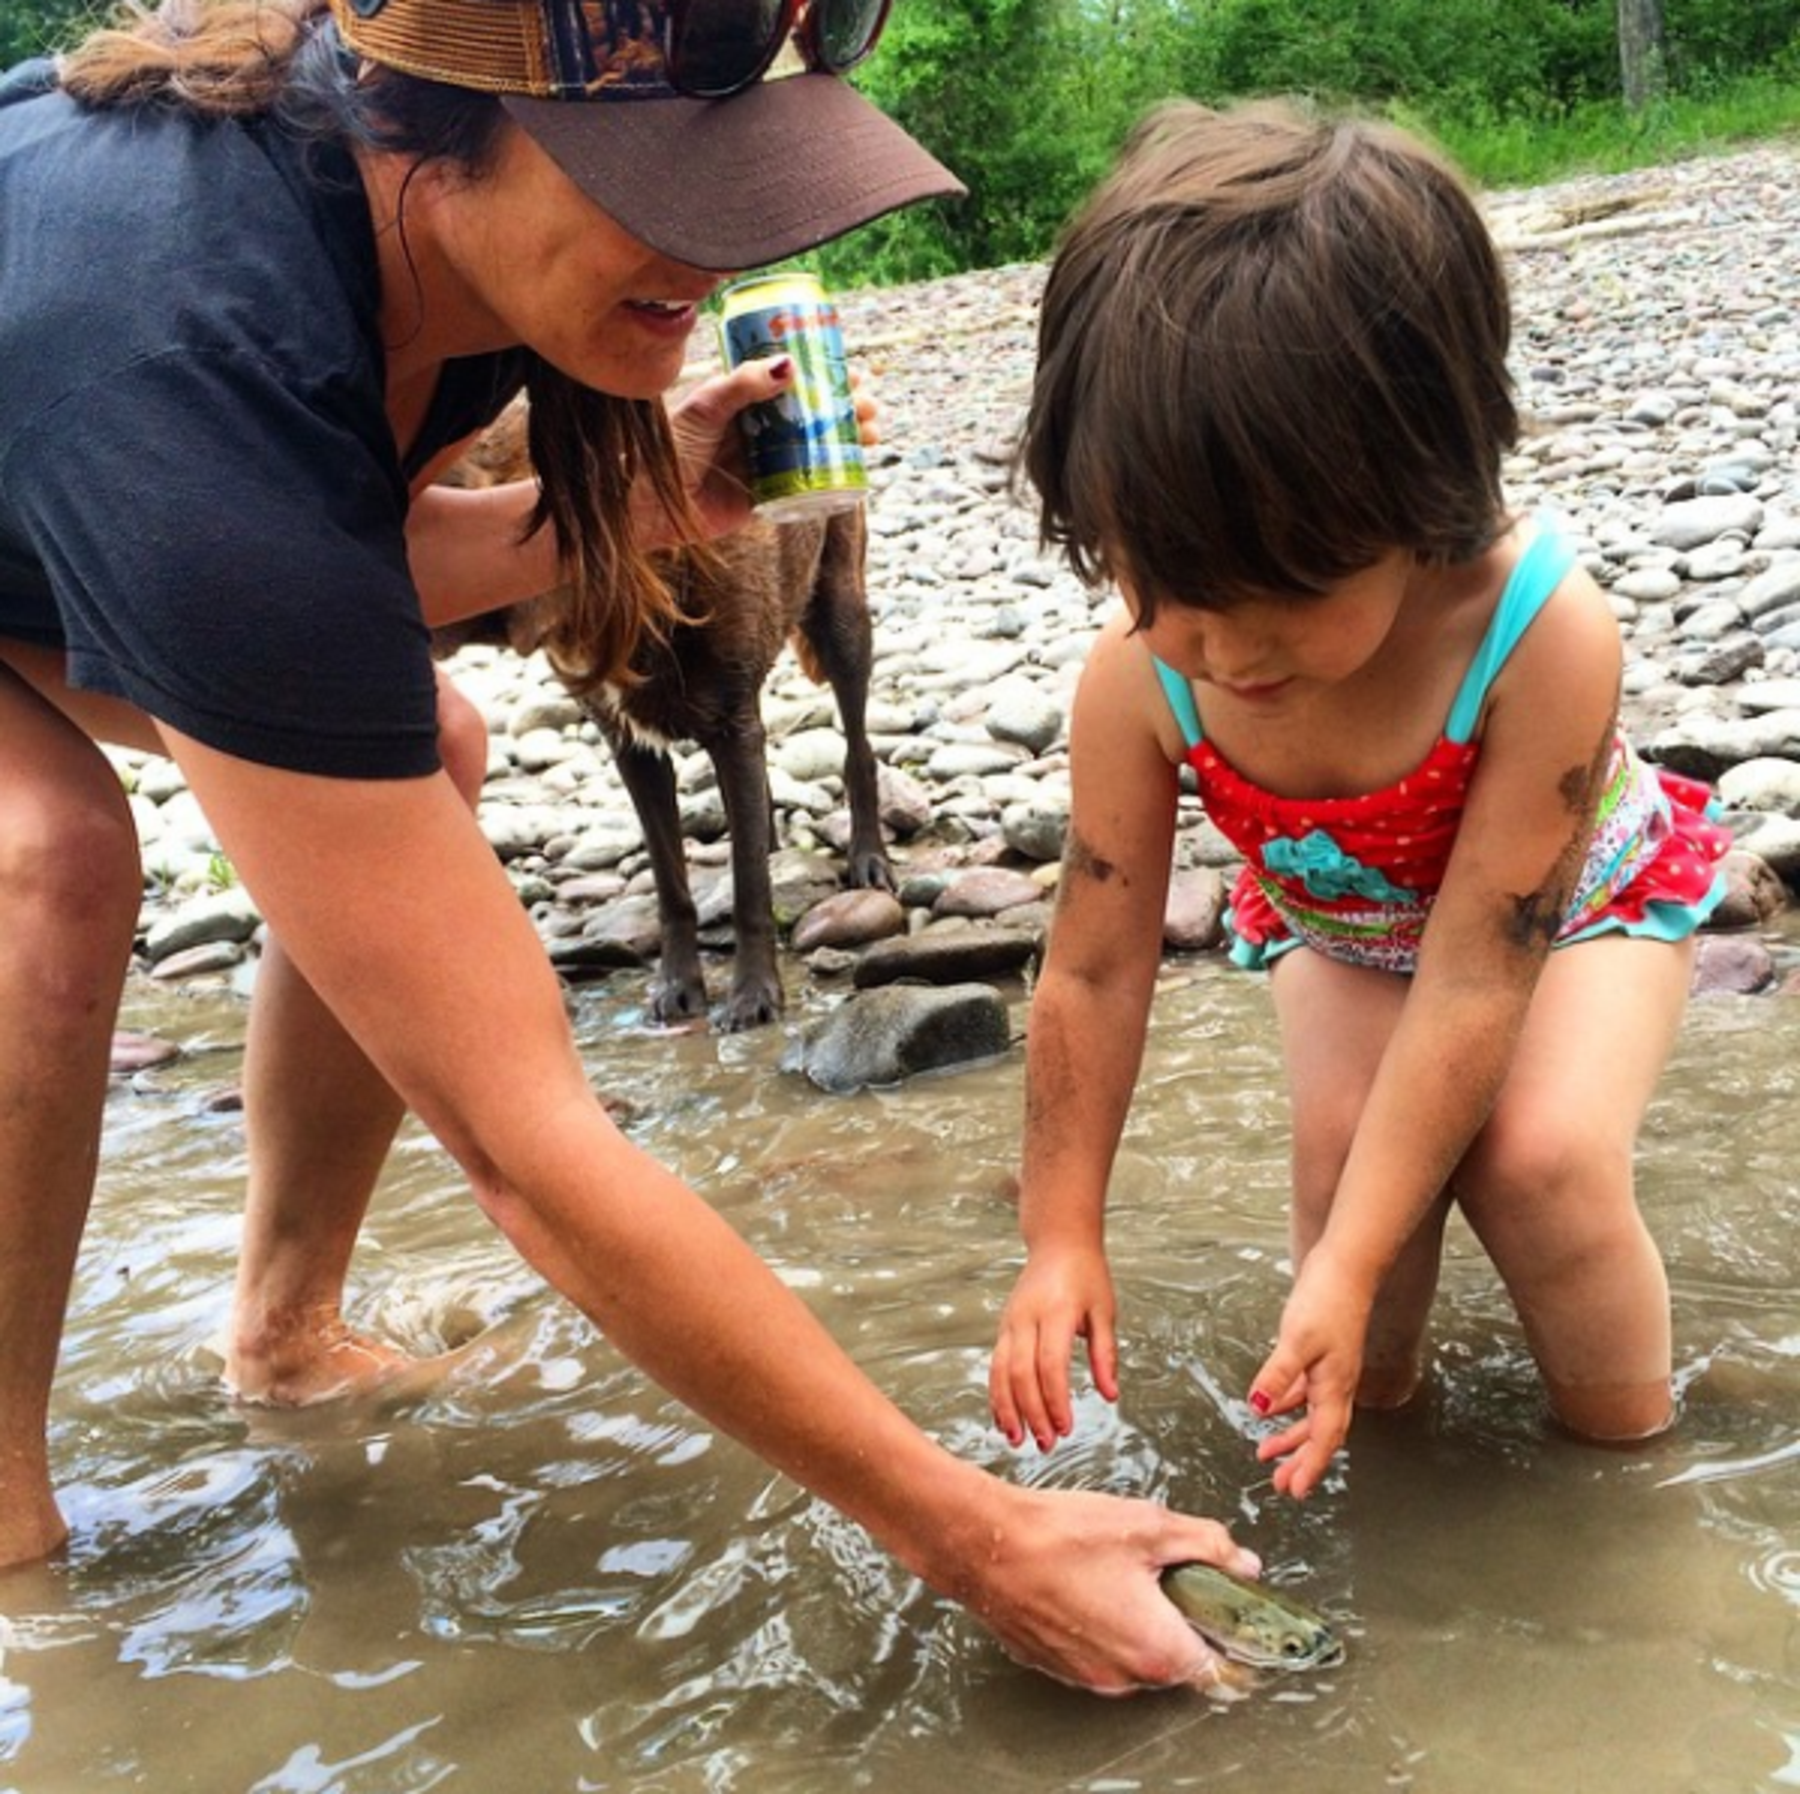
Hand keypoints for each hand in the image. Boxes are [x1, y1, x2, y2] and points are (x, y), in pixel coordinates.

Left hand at [658, 362, 881, 543]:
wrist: (654, 506)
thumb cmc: (672, 449)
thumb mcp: (706, 407)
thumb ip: (743, 385)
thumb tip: (790, 364)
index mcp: (745, 401)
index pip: (793, 382)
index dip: (826, 376)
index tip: (852, 372)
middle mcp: (760, 429)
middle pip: (814, 413)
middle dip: (848, 409)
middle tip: (870, 407)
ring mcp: (767, 463)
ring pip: (817, 447)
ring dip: (849, 440)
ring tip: (871, 434)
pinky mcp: (769, 496)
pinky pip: (807, 484)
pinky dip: (834, 476)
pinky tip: (855, 468)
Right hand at [959, 1484, 1259, 1694]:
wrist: (983, 1544)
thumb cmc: (1060, 1535)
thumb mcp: (1146, 1525)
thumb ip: (1206, 1544)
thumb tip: (1243, 1562)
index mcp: (1157, 1649)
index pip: (1219, 1665)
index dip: (1228, 1630)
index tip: (1224, 1601)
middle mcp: (1124, 1678)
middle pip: (1176, 1658)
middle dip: (1179, 1616)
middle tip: (1162, 1568)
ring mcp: (1086, 1676)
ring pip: (1135, 1654)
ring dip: (1138, 1619)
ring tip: (1116, 1568)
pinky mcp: (1056, 1665)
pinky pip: (1097, 1651)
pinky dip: (1102, 1623)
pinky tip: (1085, 1580)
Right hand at [989, 1245, 1117, 1450]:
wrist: (1058, 1243)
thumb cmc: (1087, 1276)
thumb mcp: (1105, 1311)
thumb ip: (1105, 1354)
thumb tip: (1111, 1396)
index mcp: (1057, 1312)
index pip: (1051, 1364)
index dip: (1056, 1400)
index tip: (1066, 1428)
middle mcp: (1027, 1318)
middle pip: (1022, 1373)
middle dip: (1032, 1412)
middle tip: (1046, 1444)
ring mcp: (1010, 1322)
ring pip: (1001, 1371)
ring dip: (1008, 1408)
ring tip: (1017, 1440)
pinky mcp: (1003, 1327)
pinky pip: (995, 1365)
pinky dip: (997, 1394)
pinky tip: (1004, 1418)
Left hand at [1245, 1249, 1371, 1498]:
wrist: (1346, 1267)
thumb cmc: (1327, 1301)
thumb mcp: (1297, 1340)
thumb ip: (1277, 1376)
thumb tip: (1257, 1408)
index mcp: (1335, 1387)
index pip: (1323, 1439)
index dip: (1310, 1467)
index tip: (1295, 1492)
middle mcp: (1337, 1384)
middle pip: (1321, 1434)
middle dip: (1301, 1460)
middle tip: (1281, 1484)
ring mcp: (1331, 1369)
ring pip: (1313, 1415)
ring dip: (1292, 1436)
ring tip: (1267, 1453)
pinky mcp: (1322, 1353)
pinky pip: (1306, 1392)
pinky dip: (1289, 1405)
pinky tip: (1270, 1407)